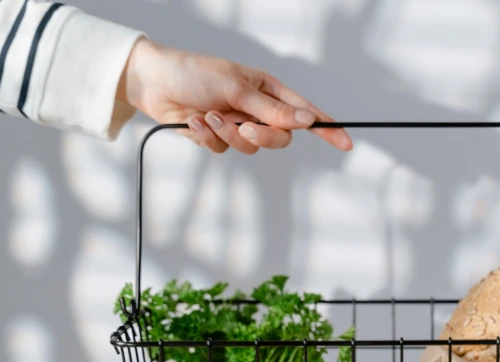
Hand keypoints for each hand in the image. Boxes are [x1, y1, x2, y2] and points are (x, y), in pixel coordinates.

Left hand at [117, 38, 352, 153]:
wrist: (153, 82)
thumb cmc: (194, 72)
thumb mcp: (237, 88)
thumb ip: (271, 110)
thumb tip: (306, 121)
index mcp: (268, 89)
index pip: (304, 112)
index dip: (327, 128)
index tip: (346, 142)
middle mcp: (256, 109)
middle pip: (279, 137)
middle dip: (261, 136)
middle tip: (243, 128)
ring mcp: (237, 124)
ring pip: (251, 147)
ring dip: (228, 134)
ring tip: (207, 116)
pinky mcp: (217, 137)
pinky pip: (224, 150)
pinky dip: (208, 138)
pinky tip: (193, 121)